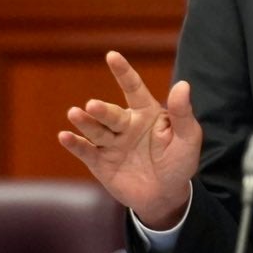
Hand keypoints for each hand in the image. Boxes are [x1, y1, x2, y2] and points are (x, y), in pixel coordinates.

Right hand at [58, 52, 201, 229]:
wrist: (165, 196)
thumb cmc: (179, 163)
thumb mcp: (188, 139)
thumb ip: (183, 114)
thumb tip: (183, 84)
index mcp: (146, 113)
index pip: (134, 89)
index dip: (123, 72)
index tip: (112, 56)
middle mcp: (125, 125)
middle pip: (111, 114)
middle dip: (101, 110)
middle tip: (92, 106)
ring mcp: (111, 143)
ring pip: (96, 130)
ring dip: (85, 122)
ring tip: (75, 113)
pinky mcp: (100, 162)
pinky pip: (86, 151)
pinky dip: (74, 144)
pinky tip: (65, 136)